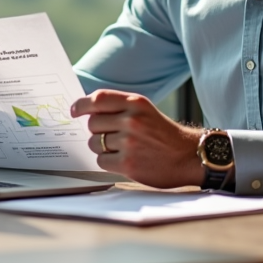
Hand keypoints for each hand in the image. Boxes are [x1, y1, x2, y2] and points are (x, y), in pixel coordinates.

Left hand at [71, 90, 204, 187]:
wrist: (188, 156)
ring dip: (101, 147)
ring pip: (95, 143)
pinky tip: (122, 160)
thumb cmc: (163, 133)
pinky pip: (101, 160)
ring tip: (118, 148)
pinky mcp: (128, 164)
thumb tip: (87, 111)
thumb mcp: (145, 111)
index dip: (82, 104)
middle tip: (108, 135)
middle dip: (96, 130)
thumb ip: (120, 107)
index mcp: (136, 103)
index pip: (99, 98)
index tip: (74, 110)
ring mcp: (130, 142)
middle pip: (93, 123)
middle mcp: (132, 120)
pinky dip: (107, 161)